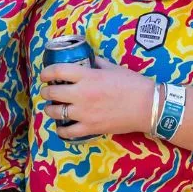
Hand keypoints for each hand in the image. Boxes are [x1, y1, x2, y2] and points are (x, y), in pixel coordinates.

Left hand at [39, 57, 153, 138]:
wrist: (148, 106)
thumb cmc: (132, 84)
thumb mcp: (112, 67)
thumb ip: (96, 63)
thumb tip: (86, 59)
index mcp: (87, 76)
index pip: (57, 71)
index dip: (46, 72)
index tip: (45, 75)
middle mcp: (82, 94)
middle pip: (52, 92)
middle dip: (45, 92)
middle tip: (47, 92)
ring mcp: (84, 113)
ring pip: (55, 112)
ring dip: (50, 109)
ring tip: (52, 108)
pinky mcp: (90, 128)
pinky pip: (67, 132)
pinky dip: (60, 130)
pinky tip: (61, 126)